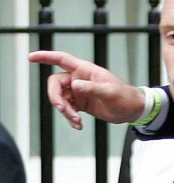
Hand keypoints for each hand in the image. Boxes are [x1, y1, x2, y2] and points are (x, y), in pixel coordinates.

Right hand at [28, 50, 146, 130]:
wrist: (133, 111)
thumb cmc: (125, 97)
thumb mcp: (110, 93)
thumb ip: (92, 88)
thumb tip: (74, 85)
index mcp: (85, 70)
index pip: (61, 59)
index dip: (45, 57)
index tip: (31, 57)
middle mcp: (79, 79)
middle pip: (55, 84)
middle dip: (56, 98)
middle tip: (65, 110)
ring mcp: (79, 91)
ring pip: (60, 99)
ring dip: (65, 111)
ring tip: (77, 122)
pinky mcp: (81, 104)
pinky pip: (68, 109)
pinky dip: (70, 118)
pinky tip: (79, 125)